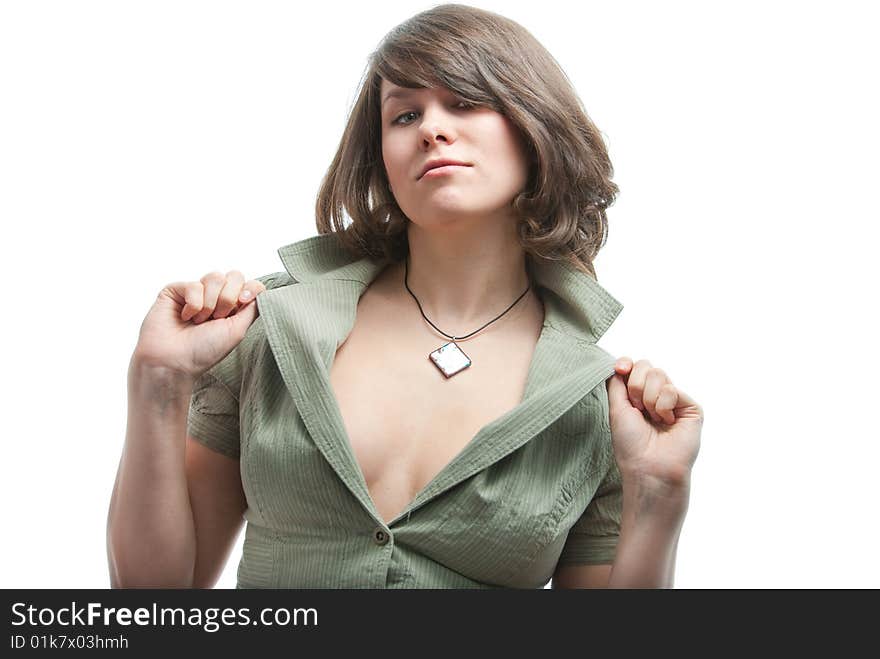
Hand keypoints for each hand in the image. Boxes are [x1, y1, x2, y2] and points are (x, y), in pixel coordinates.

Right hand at [133, 270, 267, 379]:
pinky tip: (185, 317)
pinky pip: (193, 285)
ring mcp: (196, 293)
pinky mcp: (176, 290)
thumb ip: (252, 308)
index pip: (250, 284)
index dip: (250, 289)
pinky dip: (193, 304)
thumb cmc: (205, 351)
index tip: (243, 301)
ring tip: (200, 321)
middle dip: (228, 298)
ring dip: (210, 303)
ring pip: (215, 277)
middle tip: (216, 318)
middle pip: (234, 276)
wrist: (174, 361)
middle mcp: (216, 298)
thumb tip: (260, 290)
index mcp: (233, 308)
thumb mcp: (238, 330)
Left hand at [605, 357, 702, 487]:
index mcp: (638, 397)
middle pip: (646, 366)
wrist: (649, 466)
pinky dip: (663, 406)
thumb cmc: (631, 444)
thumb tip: (620, 364)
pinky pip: (672, 389)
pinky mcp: (690, 407)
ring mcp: (674, 401)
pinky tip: (667, 422)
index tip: (620, 368)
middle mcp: (656, 396)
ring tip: (652, 419)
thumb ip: (617, 384)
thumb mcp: (616, 409)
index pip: (634, 368)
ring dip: (648, 398)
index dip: (627, 364)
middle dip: (636, 386)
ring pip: (658, 374)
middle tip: (637, 409)